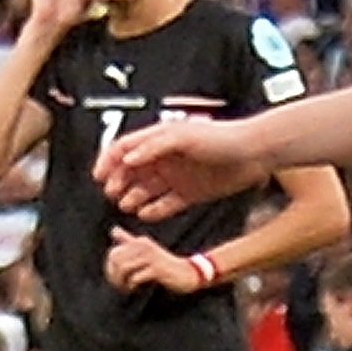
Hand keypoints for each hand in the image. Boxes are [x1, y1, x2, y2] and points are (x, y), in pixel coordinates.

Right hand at [96, 111, 263, 210]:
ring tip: (126, 205)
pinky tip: (146, 214)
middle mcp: (165, 158)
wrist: (253, 153)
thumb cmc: (221, 137)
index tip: (98, 176)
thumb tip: (129, 157)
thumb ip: (154, 145)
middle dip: (118, 181)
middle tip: (111, 193)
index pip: (125, 148)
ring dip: (133, 197)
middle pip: (131, 171)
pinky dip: (154, 210)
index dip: (108, 160)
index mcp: (160, 139)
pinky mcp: (189, 193)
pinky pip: (165, 205)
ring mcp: (176, 177)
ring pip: (145, 190)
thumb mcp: (184, 135)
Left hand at [102, 227, 192, 300]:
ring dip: (122, 282)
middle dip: (115, 276)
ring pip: (124, 268)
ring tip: (128, 288)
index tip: (117, 280)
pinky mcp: (157, 269)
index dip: (110, 269)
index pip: (113, 254)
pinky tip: (137, 289)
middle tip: (121, 286)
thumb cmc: (164, 264)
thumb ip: (129, 241)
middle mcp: (144, 246)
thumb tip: (113, 230)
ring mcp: (151, 257)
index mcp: (140, 242)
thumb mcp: (146, 251)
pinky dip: (132, 286)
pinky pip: (136, 277)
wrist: (187, 273)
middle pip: (116, 260)